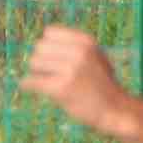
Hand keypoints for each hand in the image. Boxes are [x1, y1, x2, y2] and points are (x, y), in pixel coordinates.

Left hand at [22, 25, 138, 136]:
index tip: (53, 58)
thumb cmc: (102, 83)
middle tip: (49, 72)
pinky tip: (29, 87)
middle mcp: (79, 53)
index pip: (49, 32)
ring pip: (34, 62)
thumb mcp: (95, 56)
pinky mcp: (62, 88)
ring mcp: (70, 70)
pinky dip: (27, 84)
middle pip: (40, 47)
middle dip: (41, 59)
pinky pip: (32, 81)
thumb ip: (75, 45)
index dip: (48, 45)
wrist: (115, 110)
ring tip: (47, 81)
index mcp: (86, 42)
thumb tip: (45, 35)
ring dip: (37, 72)